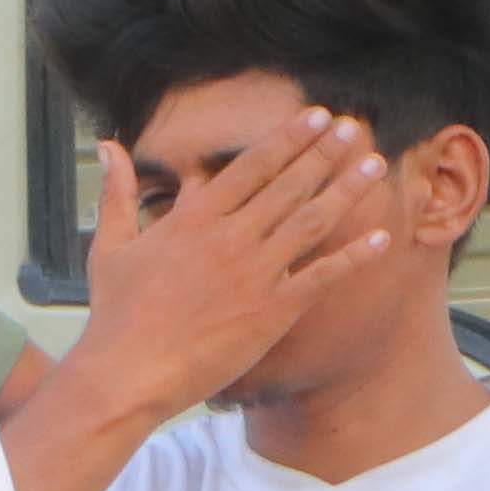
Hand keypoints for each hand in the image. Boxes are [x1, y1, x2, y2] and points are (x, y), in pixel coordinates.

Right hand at [74, 118, 396, 421]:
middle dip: (323, 151)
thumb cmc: (115, 315)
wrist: (129, 374)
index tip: (314, 116)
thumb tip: (108, 148)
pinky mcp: (272, 310)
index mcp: (193, 219)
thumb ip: (116, 193)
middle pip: (288, 184)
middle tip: (351, 125)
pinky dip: (354, 256)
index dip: (288, 138)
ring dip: (346, 189)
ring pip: (312, 220)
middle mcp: (230, 238)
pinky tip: (380, 238)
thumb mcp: (109, 246)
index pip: (251, 166)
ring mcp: (255, 273)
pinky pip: (322, 276)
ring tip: (373, 162)